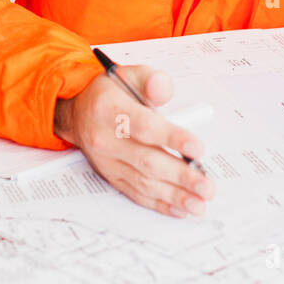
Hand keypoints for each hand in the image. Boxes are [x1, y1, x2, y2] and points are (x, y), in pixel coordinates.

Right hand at [54, 64, 213, 218]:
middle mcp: (105, 139)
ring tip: (198, 204)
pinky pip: (135, 193)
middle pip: (146, 160)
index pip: (144, 126)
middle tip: (206, 186)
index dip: (172, 138)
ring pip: (142, 182)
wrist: (78, 112)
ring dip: (173, 195)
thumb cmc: (109, 94)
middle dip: (180, 176)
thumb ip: (151, 80)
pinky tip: (179, 208)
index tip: (198, 148)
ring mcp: (107, 161)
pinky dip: (159, 203)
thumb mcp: (129, 74)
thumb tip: (163, 89)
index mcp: (110, 110)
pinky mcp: (111, 176)